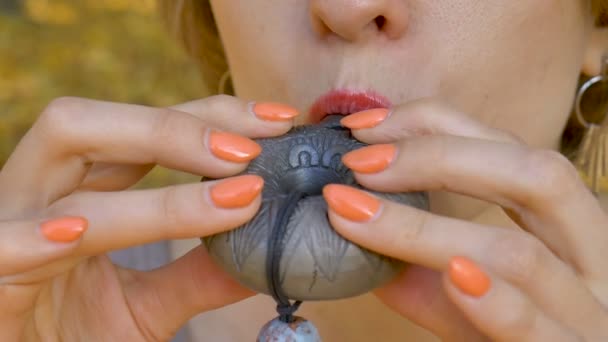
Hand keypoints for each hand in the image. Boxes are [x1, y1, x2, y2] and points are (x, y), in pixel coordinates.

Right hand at [0, 95, 297, 340]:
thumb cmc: (72, 340)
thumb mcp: (147, 309)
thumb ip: (198, 276)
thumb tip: (265, 250)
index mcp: (78, 196)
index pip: (143, 134)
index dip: (210, 117)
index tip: (278, 123)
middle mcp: (40, 199)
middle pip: (92, 125)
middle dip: (176, 125)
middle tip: (250, 149)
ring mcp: (6, 233)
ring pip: (60, 167)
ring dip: (141, 164)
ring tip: (222, 180)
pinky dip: (31, 236)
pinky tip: (75, 230)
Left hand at [323, 99, 607, 340]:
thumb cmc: (513, 341)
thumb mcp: (464, 301)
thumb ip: (417, 269)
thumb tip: (353, 221)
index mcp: (565, 227)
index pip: (510, 148)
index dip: (435, 126)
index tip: (363, 130)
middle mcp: (592, 258)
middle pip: (536, 177)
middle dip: (437, 158)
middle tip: (359, 164)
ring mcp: (589, 313)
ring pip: (521, 254)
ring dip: (426, 231)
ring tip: (359, 213)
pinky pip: (541, 329)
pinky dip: (497, 302)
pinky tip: (455, 278)